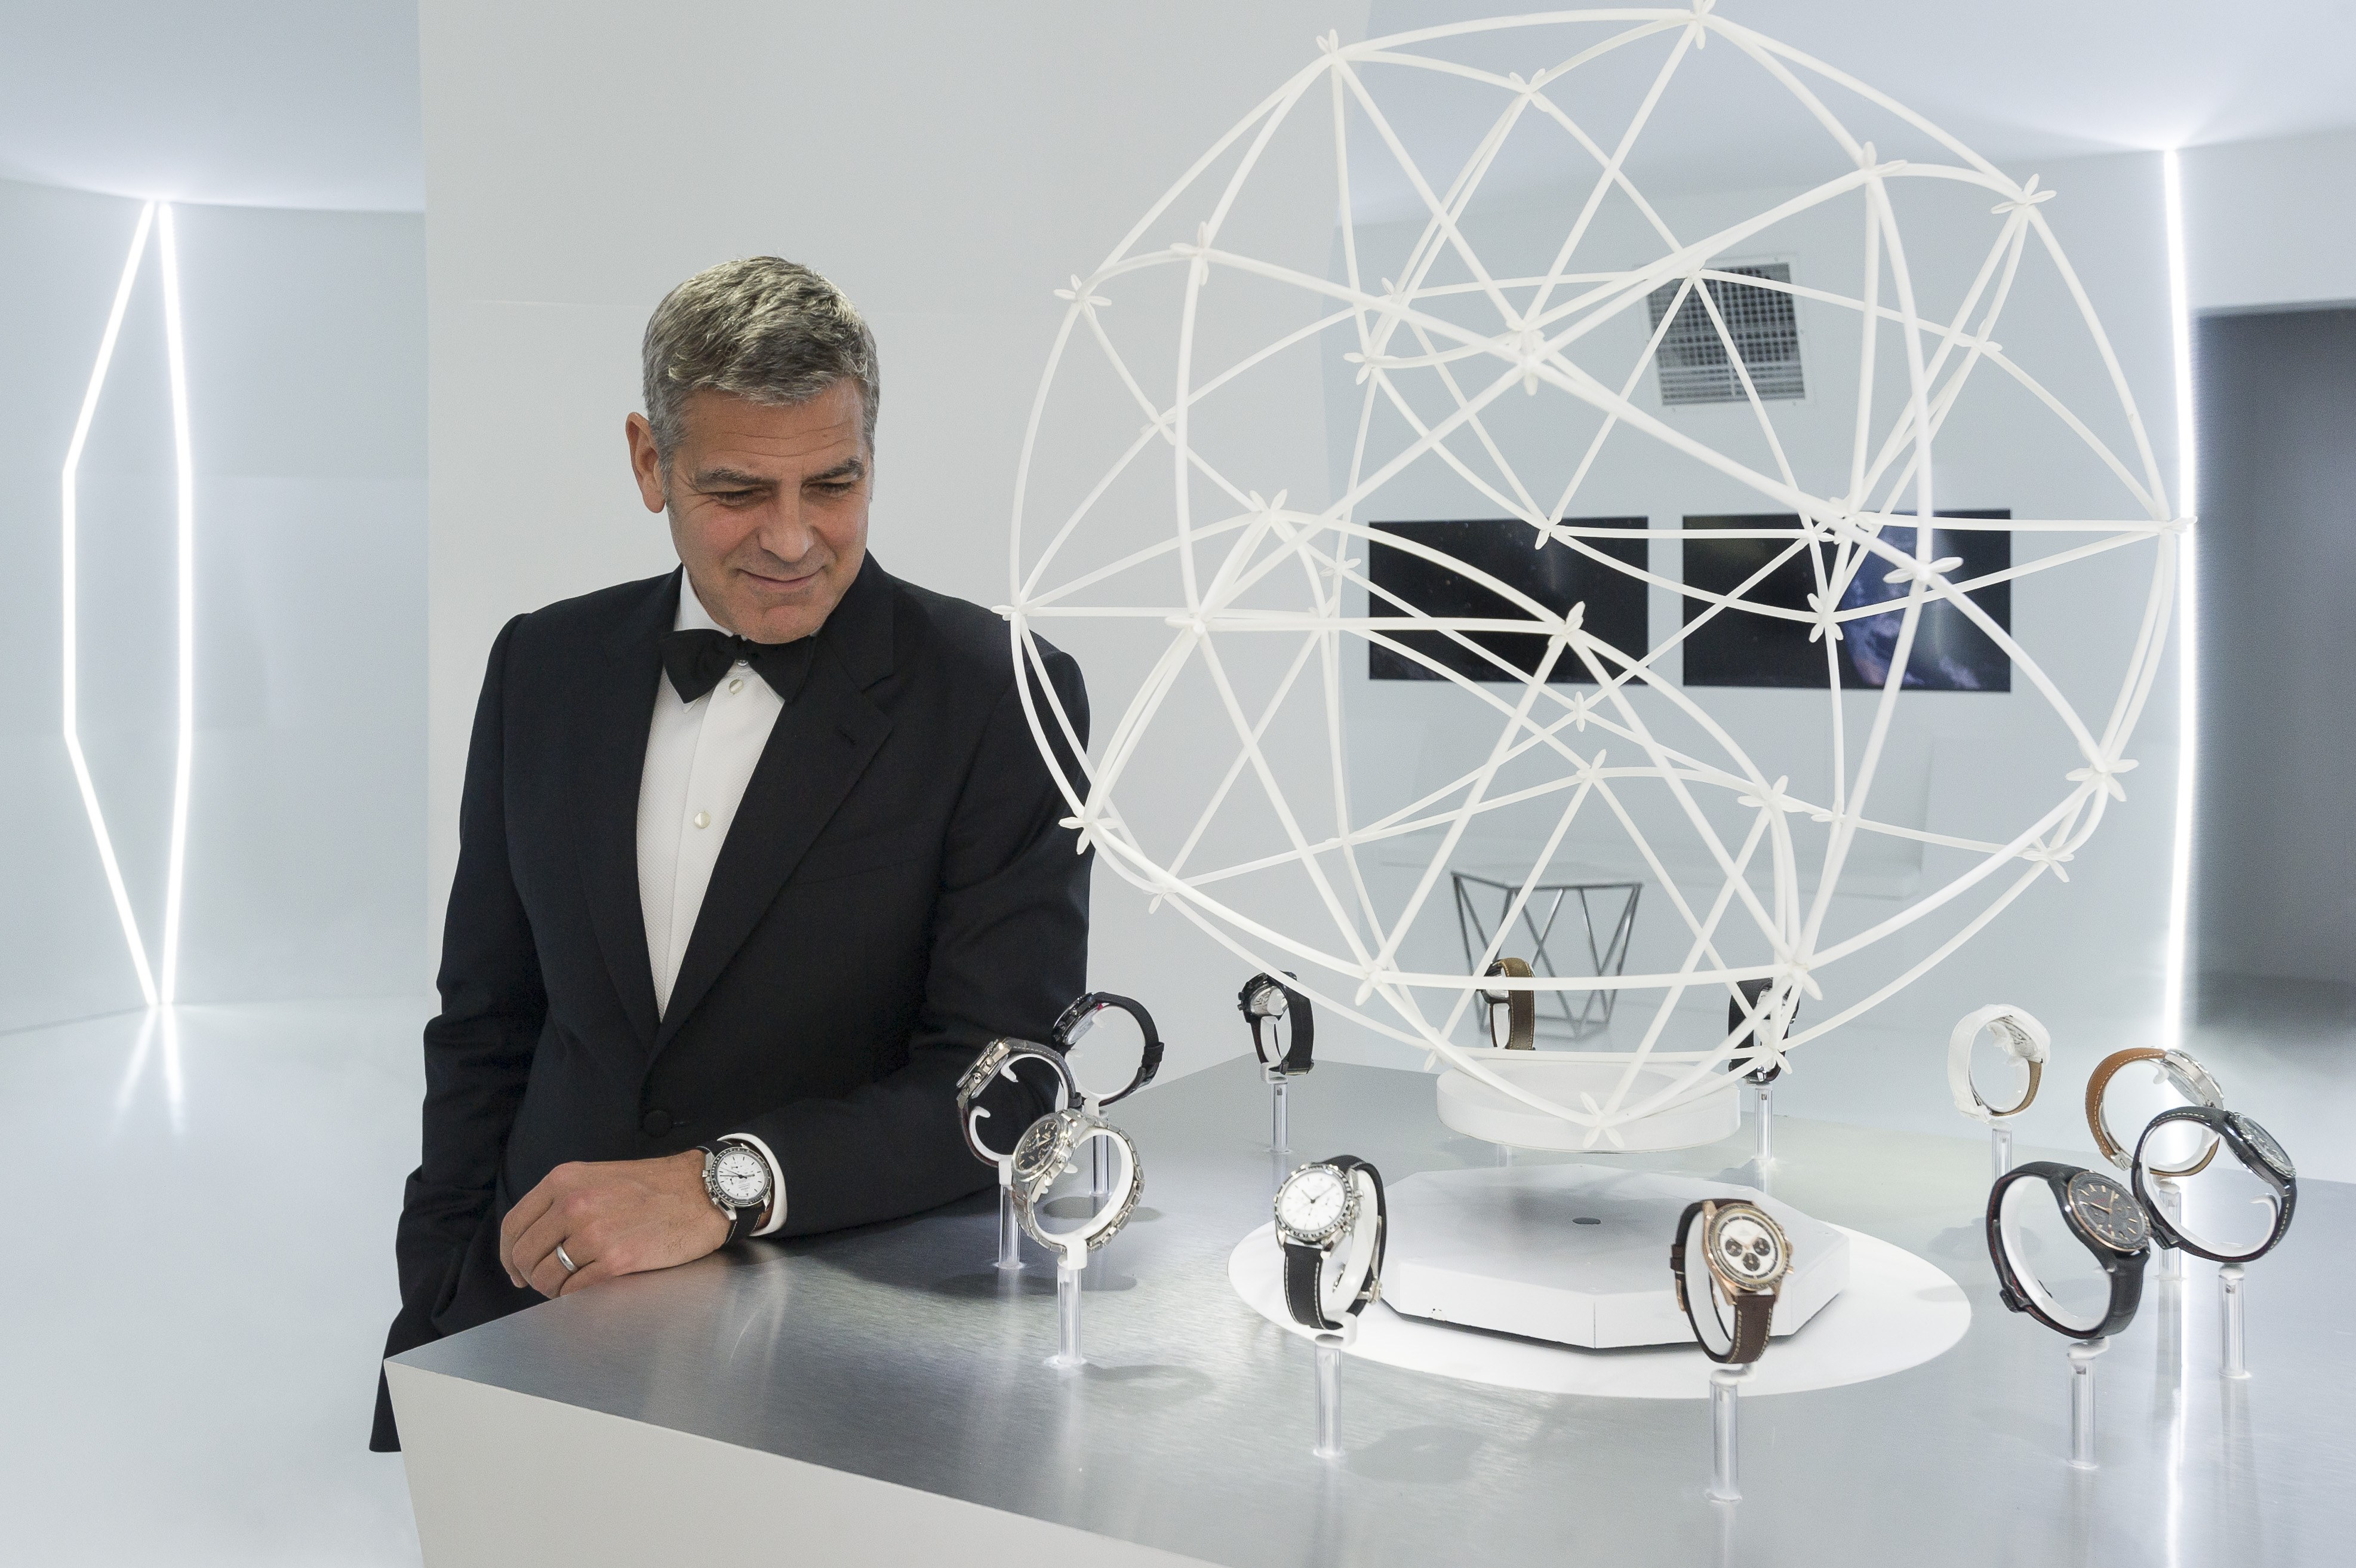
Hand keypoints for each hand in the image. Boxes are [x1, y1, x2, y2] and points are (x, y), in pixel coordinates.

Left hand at [499, 1150, 729, 1298]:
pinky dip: (573, 1296)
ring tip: (568, 1287)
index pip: (514, 1224)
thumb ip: (565, 1201)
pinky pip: (575, 1290)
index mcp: (565, 1181)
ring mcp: (593, 1233)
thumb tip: (537, 1240)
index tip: (515, 1268)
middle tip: (542, 1283)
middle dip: (529, 1275)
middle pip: (525, 1254)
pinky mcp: (616, 1260)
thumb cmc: (656, 1187)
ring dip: (551, 1289)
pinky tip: (585, 1290)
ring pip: (547, 1276)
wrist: (703, 1192)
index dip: (509, 1254)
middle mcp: (573, 1205)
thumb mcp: (599, 1177)